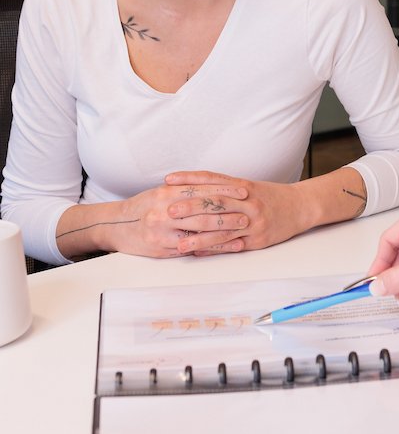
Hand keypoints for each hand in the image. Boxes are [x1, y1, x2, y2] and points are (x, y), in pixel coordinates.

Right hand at [114, 180, 249, 257]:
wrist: (115, 226)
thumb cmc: (142, 207)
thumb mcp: (161, 192)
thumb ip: (184, 188)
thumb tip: (214, 184)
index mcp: (167, 193)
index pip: (201, 189)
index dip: (225, 190)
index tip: (244, 191)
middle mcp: (165, 210)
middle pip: (203, 209)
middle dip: (229, 211)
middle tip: (249, 212)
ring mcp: (163, 231)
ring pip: (200, 230)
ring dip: (225, 229)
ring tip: (244, 228)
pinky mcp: (163, 248)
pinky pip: (193, 248)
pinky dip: (214, 247)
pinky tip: (229, 245)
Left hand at [165, 171, 306, 254]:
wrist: (301, 206)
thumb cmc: (271, 196)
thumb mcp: (249, 186)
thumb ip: (224, 188)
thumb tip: (193, 189)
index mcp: (242, 186)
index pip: (211, 179)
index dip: (189, 179)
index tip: (169, 180)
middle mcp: (247, 202)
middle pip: (215, 203)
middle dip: (190, 207)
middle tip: (169, 211)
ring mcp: (253, 221)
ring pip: (222, 229)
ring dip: (198, 237)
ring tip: (178, 243)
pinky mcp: (258, 239)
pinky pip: (232, 245)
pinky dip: (213, 250)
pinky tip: (198, 253)